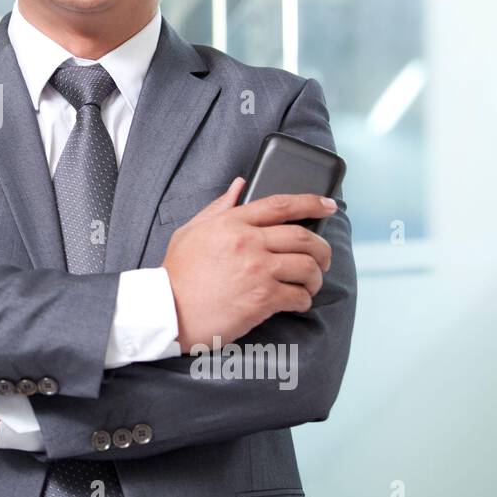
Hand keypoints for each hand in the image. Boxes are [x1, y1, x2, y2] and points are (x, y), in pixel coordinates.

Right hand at [163, 177, 335, 349]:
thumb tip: (240, 185)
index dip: (311, 202)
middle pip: (303, 237)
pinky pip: (299, 296)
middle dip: (322, 248)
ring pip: (307, 267)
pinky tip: (295, 302)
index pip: (281, 205)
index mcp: (232, 222)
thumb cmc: (177, 274)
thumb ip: (219, 207)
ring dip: (316, 277)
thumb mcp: (192, 231)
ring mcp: (257, 270)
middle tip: (323, 258)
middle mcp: (248, 242)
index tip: (329, 206)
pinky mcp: (262, 298)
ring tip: (309, 284)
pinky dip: (303, 300)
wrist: (167, 311)